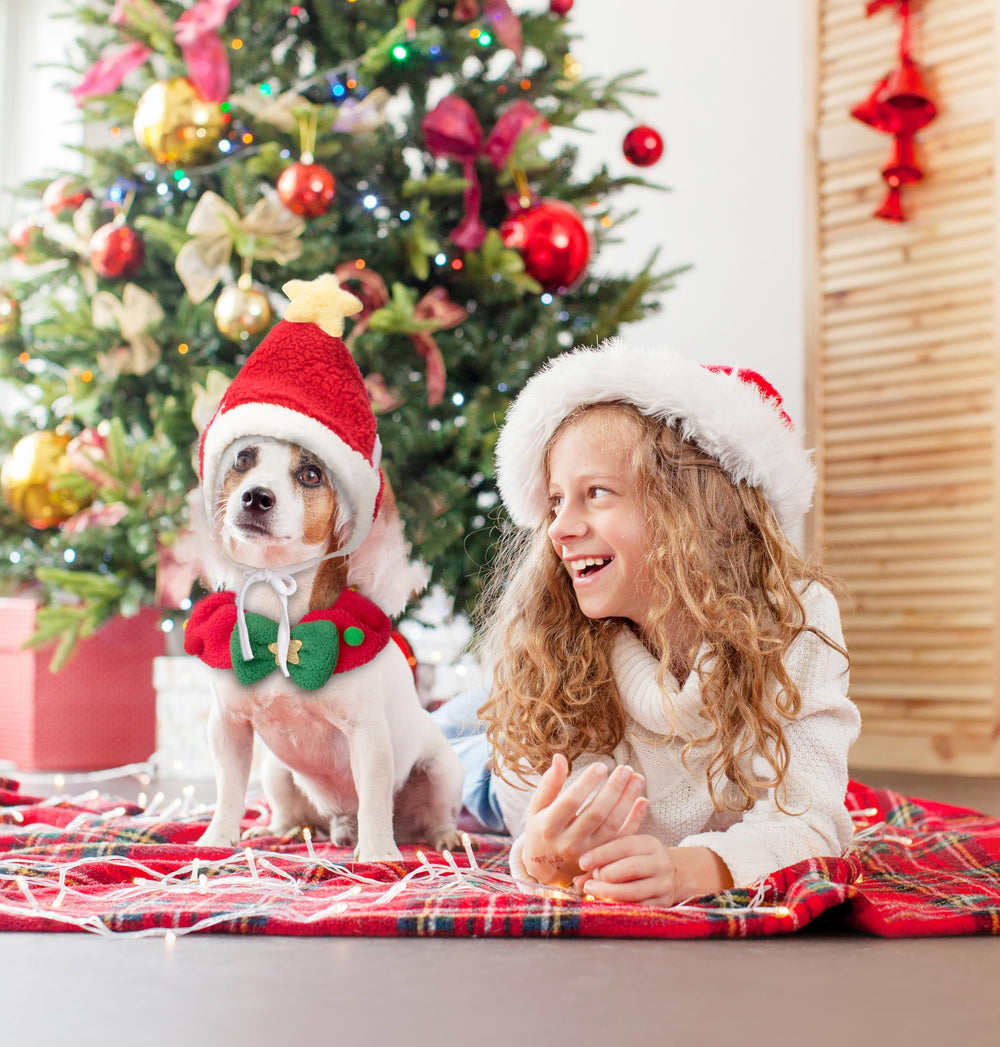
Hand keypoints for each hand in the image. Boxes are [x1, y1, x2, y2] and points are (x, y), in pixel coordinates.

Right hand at [520, 753, 647, 887]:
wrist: (545, 871)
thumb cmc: (541, 831)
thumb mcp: (537, 808)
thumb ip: (549, 784)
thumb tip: (559, 757)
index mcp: (549, 827)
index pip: (571, 801)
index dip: (587, 783)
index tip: (601, 765)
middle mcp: (569, 843)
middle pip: (596, 813)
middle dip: (613, 789)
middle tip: (625, 768)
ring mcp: (588, 854)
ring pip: (612, 826)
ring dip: (627, 801)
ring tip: (637, 778)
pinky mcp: (603, 860)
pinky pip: (623, 839)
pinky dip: (635, 820)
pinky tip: (643, 801)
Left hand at [572, 838, 733, 906]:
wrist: (674, 874)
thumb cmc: (639, 860)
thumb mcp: (627, 852)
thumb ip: (603, 861)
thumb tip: (577, 880)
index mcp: (649, 844)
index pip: (623, 846)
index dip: (601, 854)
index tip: (582, 862)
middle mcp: (660, 862)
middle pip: (631, 868)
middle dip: (605, 875)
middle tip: (587, 881)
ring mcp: (663, 884)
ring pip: (634, 890)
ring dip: (609, 892)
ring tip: (592, 891)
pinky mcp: (662, 902)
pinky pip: (638, 907)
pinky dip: (619, 905)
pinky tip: (606, 902)